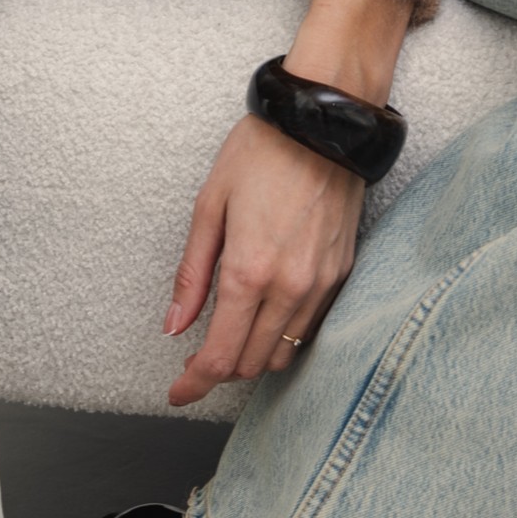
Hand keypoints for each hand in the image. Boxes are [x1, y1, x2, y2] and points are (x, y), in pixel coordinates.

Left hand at [161, 116, 365, 407]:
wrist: (322, 123)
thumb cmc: (260, 154)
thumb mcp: (209, 207)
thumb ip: (192, 274)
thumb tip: (174, 326)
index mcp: (249, 271)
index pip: (219, 355)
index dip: (194, 384)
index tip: (178, 394)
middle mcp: (290, 287)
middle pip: (251, 363)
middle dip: (219, 371)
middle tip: (195, 362)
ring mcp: (321, 284)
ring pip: (285, 353)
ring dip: (253, 356)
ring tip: (230, 336)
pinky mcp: (342, 274)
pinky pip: (312, 328)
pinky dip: (285, 336)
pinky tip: (266, 318)